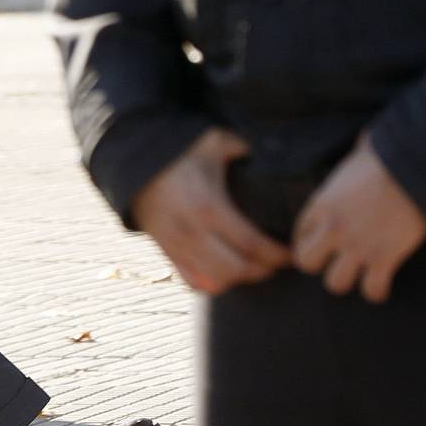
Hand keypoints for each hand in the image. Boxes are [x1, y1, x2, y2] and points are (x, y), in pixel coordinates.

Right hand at [130, 129, 291, 294]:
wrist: (134, 161)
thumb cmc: (179, 151)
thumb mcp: (212, 141)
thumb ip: (242, 147)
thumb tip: (268, 153)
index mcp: (208, 206)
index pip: (250, 244)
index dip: (275, 255)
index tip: (291, 254)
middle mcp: (191, 232)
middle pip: (235, 269)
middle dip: (261, 271)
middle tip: (277, 264)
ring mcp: (176, 246)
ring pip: (214, 281)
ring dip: (239, 279)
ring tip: (256, 269)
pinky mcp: (165, 252)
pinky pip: (192, 281)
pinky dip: (212, 284)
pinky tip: (227, 274)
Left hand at [290, 137, 425, 301]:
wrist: (417, 169)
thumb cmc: (387, 156)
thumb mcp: (356, 154)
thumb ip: (350, 160)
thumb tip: (363, 144)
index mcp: (322, 204)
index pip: (299, 235)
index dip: (309, 240)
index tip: (322, 241)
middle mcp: (334, 229)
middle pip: (307, 264)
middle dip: (320, 264)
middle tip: (336, 258)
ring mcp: (358, 246)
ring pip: (336, 284)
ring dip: (348, 279)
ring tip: (359, 270)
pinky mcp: (385, 259)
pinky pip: (372, 291)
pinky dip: (378, 290)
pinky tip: (383, 280)